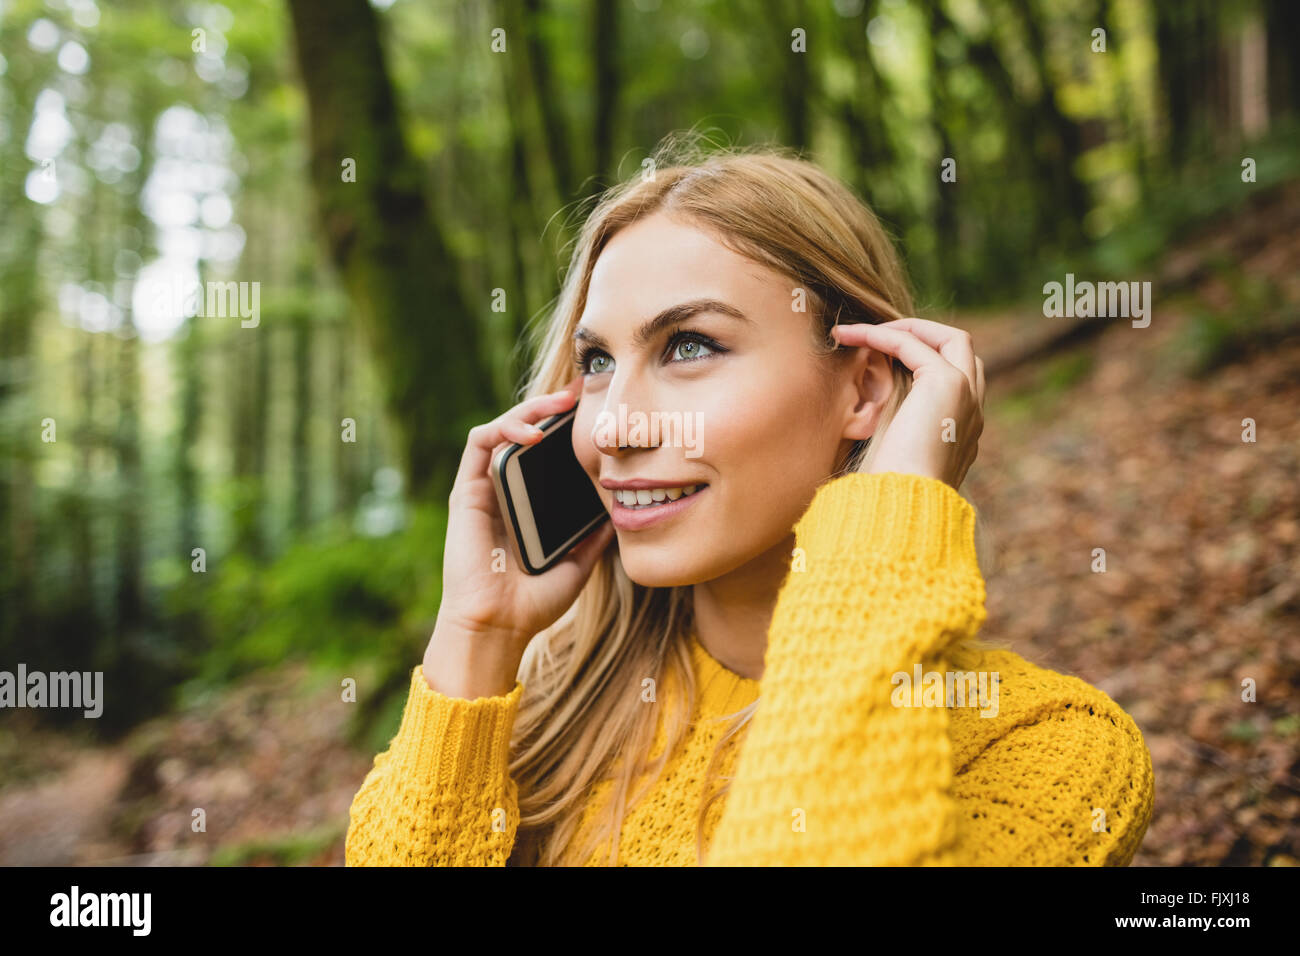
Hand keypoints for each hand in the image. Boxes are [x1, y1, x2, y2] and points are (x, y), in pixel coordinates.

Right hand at [434, 374, 614, 656]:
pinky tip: (532, 432)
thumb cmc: (533, 603)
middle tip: (583, 391)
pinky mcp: (466, 491)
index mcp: (527, 503)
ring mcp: (483, 488)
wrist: (498, 626)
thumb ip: (594, 537)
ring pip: (502, 429)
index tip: (596, 410)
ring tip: (560, 404)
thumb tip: (620, 513)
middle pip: (524, 432)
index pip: (545, 452)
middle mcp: (503, 490)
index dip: (566, 427)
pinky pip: (479, 443)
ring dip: (530, 409)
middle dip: (551, 407)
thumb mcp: (578, 563)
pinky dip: (504, 428)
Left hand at [830, 318, 985, 489]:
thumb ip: (893, 437)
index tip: (884, 358)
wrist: (905, 505)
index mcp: (965, 430)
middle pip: (963, 350)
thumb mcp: (895, 461)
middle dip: (924, 335)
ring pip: (950, 337)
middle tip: (878, 337)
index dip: (925, 360)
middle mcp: (974, 410)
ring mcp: (967, 394)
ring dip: (906, 327)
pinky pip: (913, 343)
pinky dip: (882, 335)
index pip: (959, 378)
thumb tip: (864, 425)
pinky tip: (851, 337)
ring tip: (861, 330)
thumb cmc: (891, 493)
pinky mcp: (946, 383)